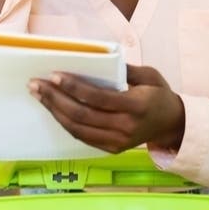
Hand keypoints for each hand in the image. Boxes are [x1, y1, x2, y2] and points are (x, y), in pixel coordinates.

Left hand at [29, 64, 184, 153]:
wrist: (172, 124)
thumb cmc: (160, 95)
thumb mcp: (150, 75)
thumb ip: (126, 69)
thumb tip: (98, 60)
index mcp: (137, 106)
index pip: (98, 98)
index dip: (73, 87)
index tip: (54, 75)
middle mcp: (125, 127)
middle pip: (82, 115)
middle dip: (55, 99)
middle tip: (36, 84)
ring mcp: (117, 142)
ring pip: (78, 128)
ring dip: (55, 111)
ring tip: (38, 95)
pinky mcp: (111, 149)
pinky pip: (82, 136)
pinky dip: (65, 122)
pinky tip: (54, 109)